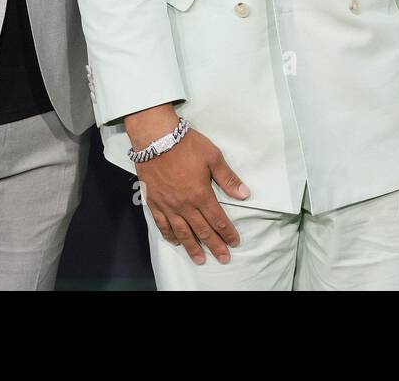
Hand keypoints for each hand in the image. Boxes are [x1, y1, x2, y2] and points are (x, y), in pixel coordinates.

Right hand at [126, 104, 249, 264]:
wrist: (156, 138)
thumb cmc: (187, 145)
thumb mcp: (213, 157)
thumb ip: (228, 178)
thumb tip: (244, 194)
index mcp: (201, 195)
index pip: (218, 220)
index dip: (227, 233)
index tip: (234, 243)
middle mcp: (185, 205)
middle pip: (202, 231)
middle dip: (214, 246)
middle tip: (223, 258)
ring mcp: (168, 206)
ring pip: (182, 232)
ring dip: (192, 247)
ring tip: (200, 259)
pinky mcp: (154, 202)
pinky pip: (162, 224)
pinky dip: (170, 235)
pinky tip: (175, 242)